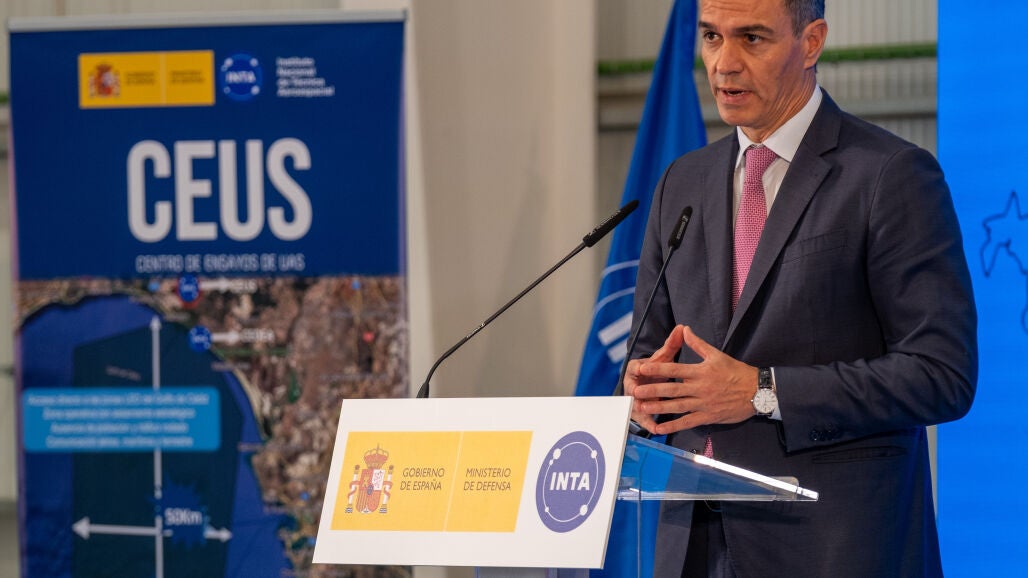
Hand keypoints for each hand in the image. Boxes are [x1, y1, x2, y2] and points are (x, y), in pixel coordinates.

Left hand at [625, 325, 759, 435]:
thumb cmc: (736, 371)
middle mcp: (700, 388)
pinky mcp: (708, 416)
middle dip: (653, 390)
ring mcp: (703, 403)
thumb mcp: (717, 355)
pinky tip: (659, 428)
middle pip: (672, 389)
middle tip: (635, 392)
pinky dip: (673, 425)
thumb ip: (698, 344)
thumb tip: (684, 329)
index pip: (675, 369)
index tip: (642, 369)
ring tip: (642, 408)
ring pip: (677, 406)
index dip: (657, 369)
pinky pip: (687, 422)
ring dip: (659, 407)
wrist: (757, 391)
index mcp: (701, 371)